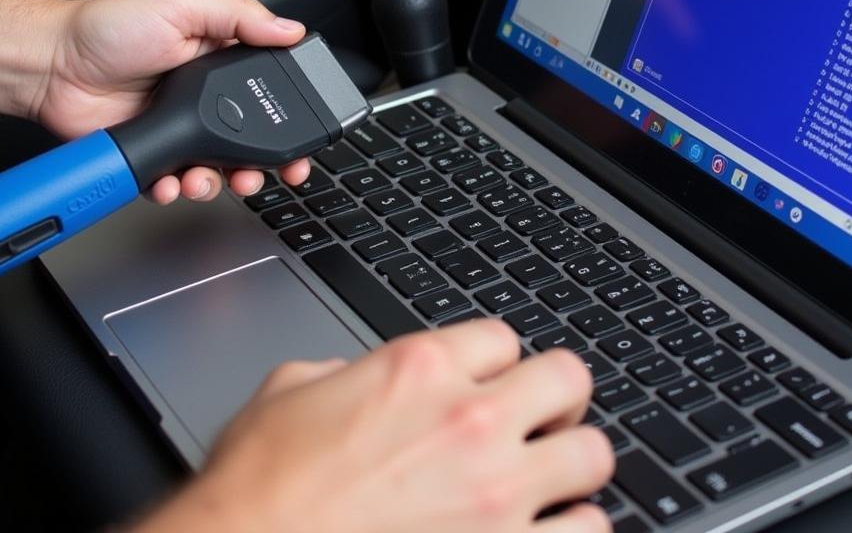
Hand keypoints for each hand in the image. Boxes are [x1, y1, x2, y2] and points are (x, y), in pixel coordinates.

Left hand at [32, 0, 310, 203]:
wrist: (51, 67)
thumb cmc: (108, 28)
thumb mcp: (181, 5)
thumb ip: (239, 15)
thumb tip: (291, 29)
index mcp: (219, 58)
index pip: (271, 89)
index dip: (292, 114)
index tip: (305, 137)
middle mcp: (204, 95)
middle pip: (252, 137)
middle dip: (266, 161)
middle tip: (274, 174)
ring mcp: (180, 126)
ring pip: (217, 166)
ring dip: (220, 180)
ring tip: (212, 179)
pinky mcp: (153, 154)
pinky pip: (176, 182)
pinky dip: (177, 188)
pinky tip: (171, 181)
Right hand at [134, 321, 613, 532]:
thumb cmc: (259, 490)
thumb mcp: (291, 393)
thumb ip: (345, 373)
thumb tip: (359, 379)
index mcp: (418, 368)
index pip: (503, 338)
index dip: (496, 362)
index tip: (490, 384)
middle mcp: (469, 421)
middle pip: (568, 378)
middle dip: (557, 397)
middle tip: (541, 419)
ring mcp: (495, 494)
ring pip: (592, 455)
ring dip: (574, 467)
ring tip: (552, 483)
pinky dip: (575, 531)